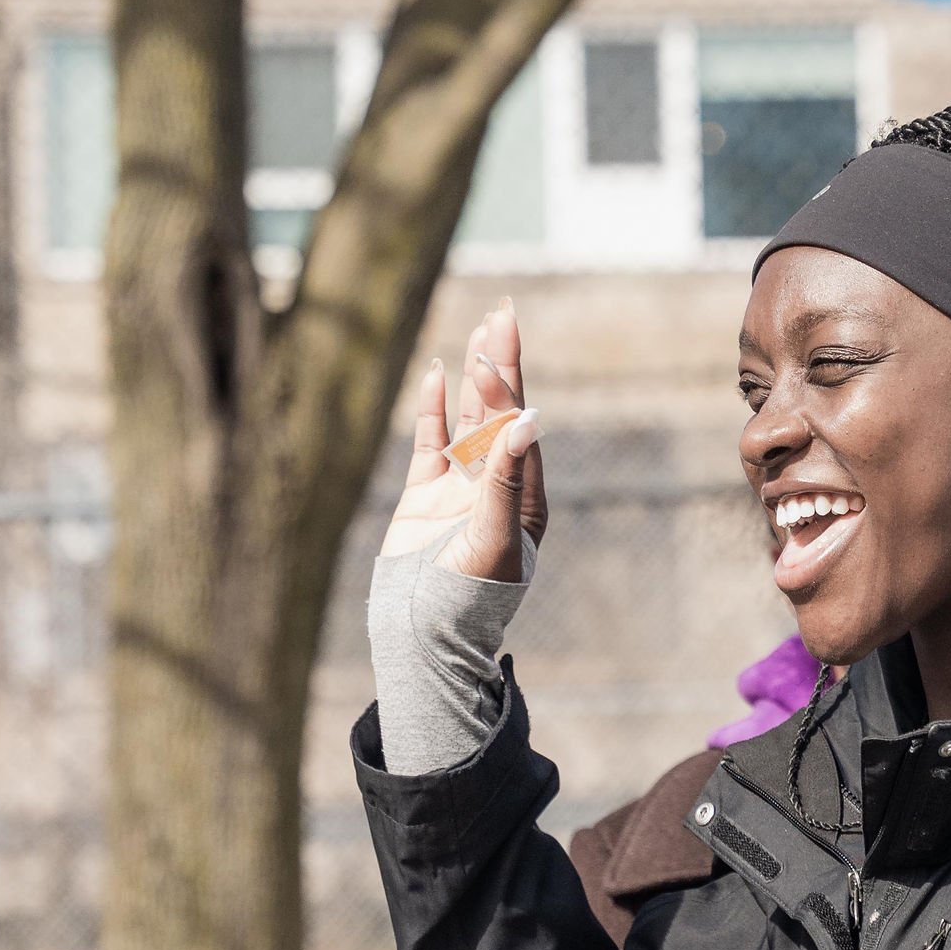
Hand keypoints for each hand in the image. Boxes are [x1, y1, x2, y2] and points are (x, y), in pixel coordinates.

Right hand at [378, 302, 547, 583]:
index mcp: (524, 497)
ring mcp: (457, 489)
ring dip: (473, 379)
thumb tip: (528, 419)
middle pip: (499, 412)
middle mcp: (495, 486)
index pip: (519, 423)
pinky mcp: (422, 497)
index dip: (511, 379)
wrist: (423, 637)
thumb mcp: (494, 538)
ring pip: (466, 421)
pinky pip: (429, 442)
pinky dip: (431, 409)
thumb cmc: (469, 599)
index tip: (504, 338)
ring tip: (481, 332)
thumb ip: (506, 480)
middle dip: (501, 364)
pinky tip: (436, 373)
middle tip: (503, 313)